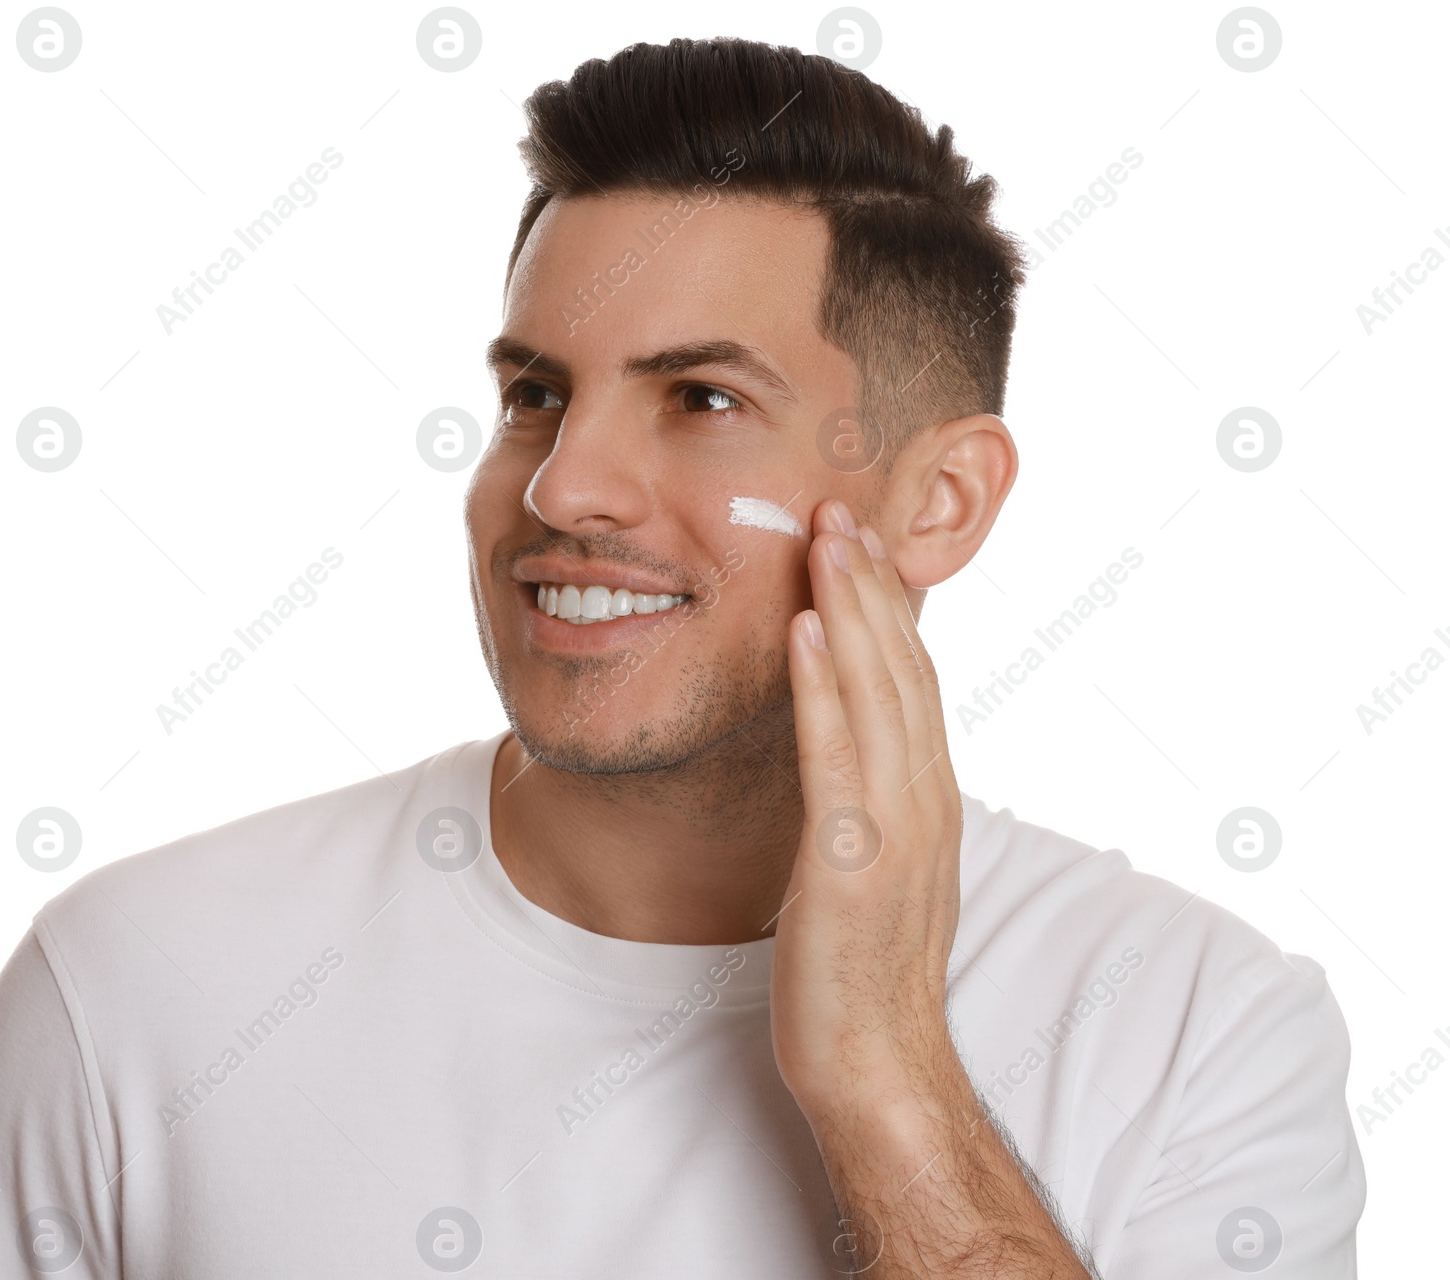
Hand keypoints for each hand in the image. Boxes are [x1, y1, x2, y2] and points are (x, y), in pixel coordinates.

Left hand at [770, 497, 964, 1121]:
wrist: (877, 1060)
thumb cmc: (865, 967)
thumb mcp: (879, 863)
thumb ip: (873, 799)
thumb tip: (850, 750)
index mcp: (928, 796)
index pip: (914, 679)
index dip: (887, 606)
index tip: (857, 543)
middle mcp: (923, 799)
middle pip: (902, 668)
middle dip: (869, 584)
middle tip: (838, 508)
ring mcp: (893, 829)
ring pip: (877, 694)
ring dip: (851, 610)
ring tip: (825, 539)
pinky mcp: (849, 862)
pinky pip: (836, 757)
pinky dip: (823, 688)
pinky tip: (805, 631)